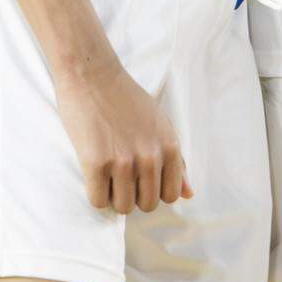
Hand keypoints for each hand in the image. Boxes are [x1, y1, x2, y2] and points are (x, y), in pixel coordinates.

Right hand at [53, 55, 192, 214]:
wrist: (93, 75)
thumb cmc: (126, 98)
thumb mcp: (160, 123)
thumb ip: (176, 160)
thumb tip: (189, 193)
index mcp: (169, 146)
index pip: (171, 195)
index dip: (154, 190)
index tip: (142, 178)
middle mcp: (150, 156)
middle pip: (147, 205)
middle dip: (134, 194)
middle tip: (122, 173)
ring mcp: (123, 161)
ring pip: (123, 207)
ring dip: (114, 195)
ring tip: (108, 172)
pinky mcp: (96, 163)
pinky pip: (99, 201)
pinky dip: (96, 193)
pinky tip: (95, 172)